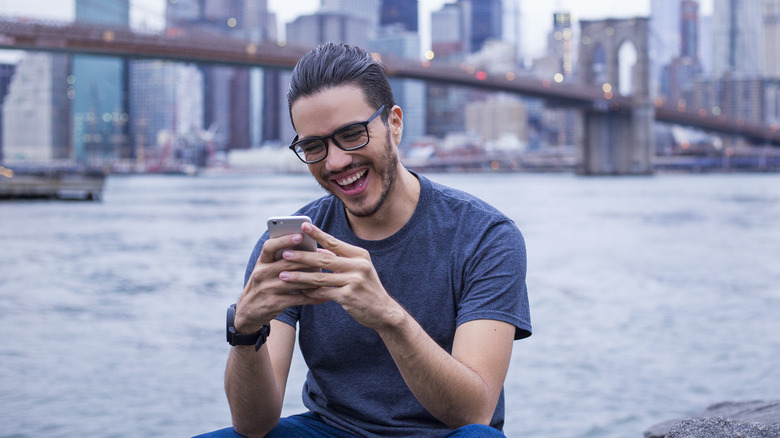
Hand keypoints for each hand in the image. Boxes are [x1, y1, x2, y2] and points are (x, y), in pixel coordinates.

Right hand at [235, 230, 327, 332]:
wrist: (248, 311)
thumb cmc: (263, 285)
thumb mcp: (266, 271)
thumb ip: (282, 260)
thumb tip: (310, 250)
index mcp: (261, 262)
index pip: (270, 247)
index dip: (284, 240)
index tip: (300, 236)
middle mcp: (262, 274)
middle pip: (288, 263)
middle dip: (309, 259)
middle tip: (327, 256)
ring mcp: (268, 289)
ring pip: (296, 281)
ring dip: (314, 278)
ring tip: (330, 275)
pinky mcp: (275, 303)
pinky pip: (299, 299)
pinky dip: (314, 297)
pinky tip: (325, 296)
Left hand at [278, 222, 403, 330]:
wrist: (383, 311)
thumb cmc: (366, 288)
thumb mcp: (358, 269)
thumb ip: (339, 259)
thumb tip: (317, 251)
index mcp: (359, 255)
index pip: (334, 242)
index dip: (317, 234)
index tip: (303, 225)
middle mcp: (358, 266)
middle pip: (324, 259)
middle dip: (302, 256)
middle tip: (285, 254)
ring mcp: (354, 281)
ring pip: (320, 277)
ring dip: (299, 277)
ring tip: (283, 275)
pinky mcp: (348, 296)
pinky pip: (323, 292)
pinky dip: (309, 292)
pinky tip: (297, 291)